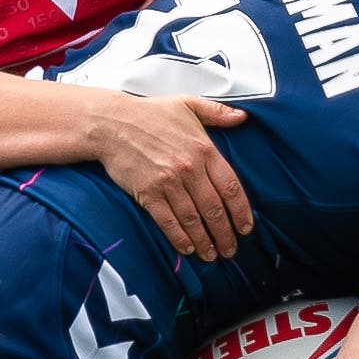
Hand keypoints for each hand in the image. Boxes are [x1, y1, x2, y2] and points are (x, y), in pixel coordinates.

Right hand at [86, 93, 252, 261]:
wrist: (112, 123)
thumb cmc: (149, 113)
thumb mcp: (187, 104)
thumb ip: (217, 113)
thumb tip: (242, 117)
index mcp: (204, 149)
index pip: (231, 187)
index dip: (241, 212)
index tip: (246, 227)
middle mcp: (189, 169)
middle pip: (214, 210)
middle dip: (225, 234)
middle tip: (230, 249)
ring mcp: (168, 183)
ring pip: (193, 220)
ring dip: (205, 241)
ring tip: (212, 254)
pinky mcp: (148, 194)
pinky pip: (168, 222)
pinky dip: (180, 238)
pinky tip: (188, 248)